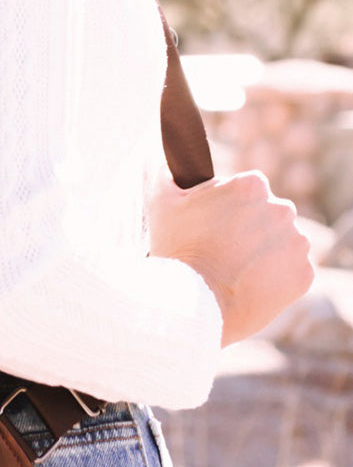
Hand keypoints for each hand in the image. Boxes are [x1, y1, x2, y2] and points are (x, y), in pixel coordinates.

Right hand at [149, 172, 315, 346]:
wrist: (193, 307)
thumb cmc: (176, 251)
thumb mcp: (161, 204)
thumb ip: (167, 174)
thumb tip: (163, 160)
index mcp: (252, 186)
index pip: (248, 189)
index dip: (229, 208)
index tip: (215, 226)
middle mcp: (282, 209)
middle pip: (268, 215)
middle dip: (250, 229)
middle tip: (222, 251)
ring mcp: (296, 243)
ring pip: (282, 242)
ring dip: (264, 252)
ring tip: (235, 271)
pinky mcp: (304, 274)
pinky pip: (291, 272)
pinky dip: (275, 279)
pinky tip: (248, 286)